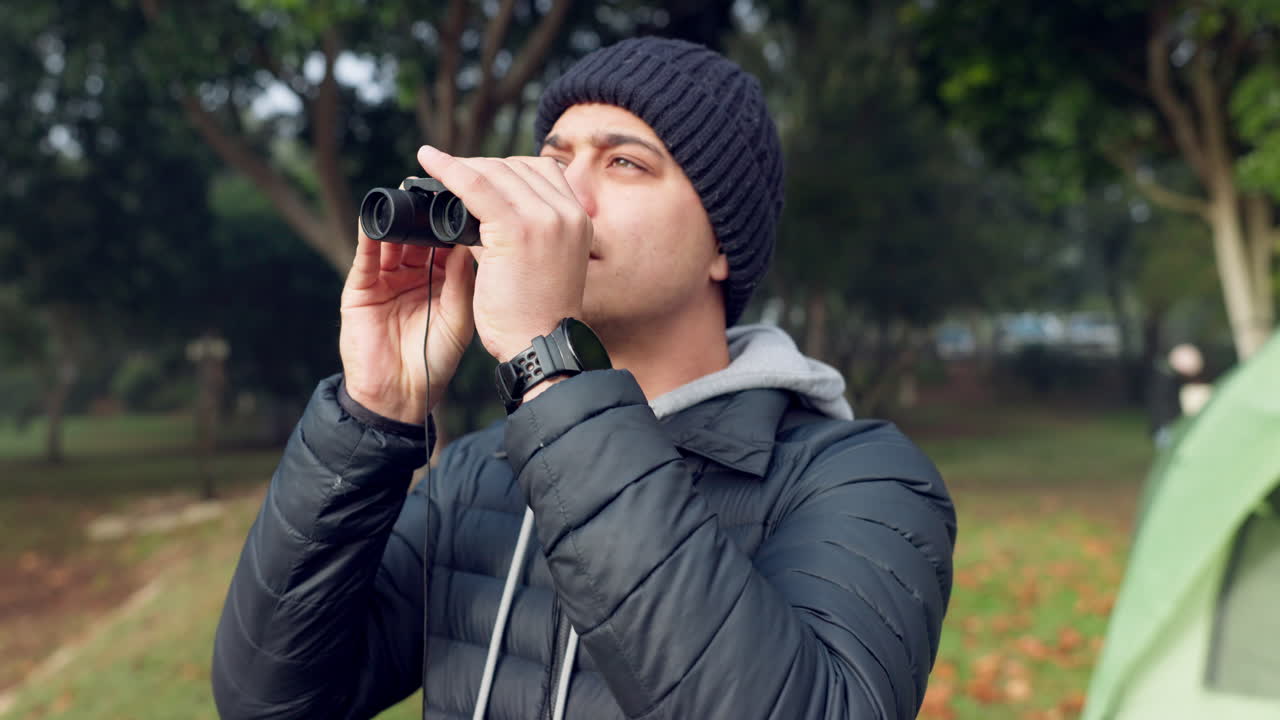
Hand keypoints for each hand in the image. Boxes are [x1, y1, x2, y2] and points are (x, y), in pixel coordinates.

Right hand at [339, 215, 475, 423]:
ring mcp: (386, 280)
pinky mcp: (361, 289)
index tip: (464, 200)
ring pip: (391, 241)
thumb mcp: (458, 317)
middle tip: (432, 190)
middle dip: (423, 215)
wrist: (401, 392)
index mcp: (441, 280)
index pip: (446, 243)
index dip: (452, 224)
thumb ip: (462, 280)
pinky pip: (365, 258)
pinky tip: (376, 222)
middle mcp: (413, 275)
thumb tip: (468, 242)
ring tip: (404, 197)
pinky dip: (369, 239)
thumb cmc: (434, 360)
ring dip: (397, 220)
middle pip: (418, 235)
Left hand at [416, 146, 591, 361]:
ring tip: (435, 169)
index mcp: (578, 220)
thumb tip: (476, 213)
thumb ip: (520, 233)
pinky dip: (450, 171)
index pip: (541, 170)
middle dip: (480, 165)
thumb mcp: (541, 264)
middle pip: (518, 166)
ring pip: (496, 171)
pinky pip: (476, 186)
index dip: (504, 167)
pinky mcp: (518, 228)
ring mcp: (547, 218)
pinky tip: (429, 162)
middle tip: (449, 172)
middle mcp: (569, 213)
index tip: (476, 171)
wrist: (540, 345)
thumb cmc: (533, 315)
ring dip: (462, 166)